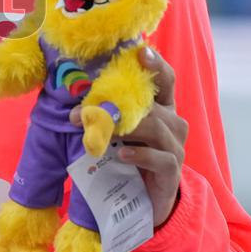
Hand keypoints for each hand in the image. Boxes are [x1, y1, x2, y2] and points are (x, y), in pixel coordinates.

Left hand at [70, 47, 187, 226]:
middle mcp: (174, 123)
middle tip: (82, 110)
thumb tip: (75, 100)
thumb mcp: (119, 131)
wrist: (146, 199)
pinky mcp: (173, 170)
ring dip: (121, 128)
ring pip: (154, 127)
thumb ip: (108, 114)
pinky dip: (140, 154)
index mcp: (163, 108)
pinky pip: (160, 157)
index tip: (141, 52)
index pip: (166, 80)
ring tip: (98, 131)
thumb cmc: (130, 156)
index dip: (156, 65)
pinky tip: (122, 154)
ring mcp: (176, 146)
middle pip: (151, 105)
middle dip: (114, 106)